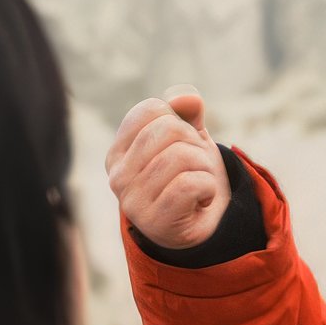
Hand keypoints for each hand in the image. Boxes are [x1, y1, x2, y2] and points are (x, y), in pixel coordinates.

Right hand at [107, 86, 231, 249]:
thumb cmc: (191, 176)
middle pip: (168, 129)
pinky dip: (207, 188)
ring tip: (199, 184)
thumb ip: (187, 114)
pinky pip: (189, 184)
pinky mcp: (155, 221)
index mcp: (118, 153)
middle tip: (196, 168)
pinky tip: (202, 200)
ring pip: (181, 156)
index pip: (151, 110)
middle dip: (195, 144)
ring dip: (205, 168)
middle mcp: (117, 177)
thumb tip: (185, 98)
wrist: (204, 226)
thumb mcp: (190, 139)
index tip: (183, 146)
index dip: (179, 121)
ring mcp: (133, 202)